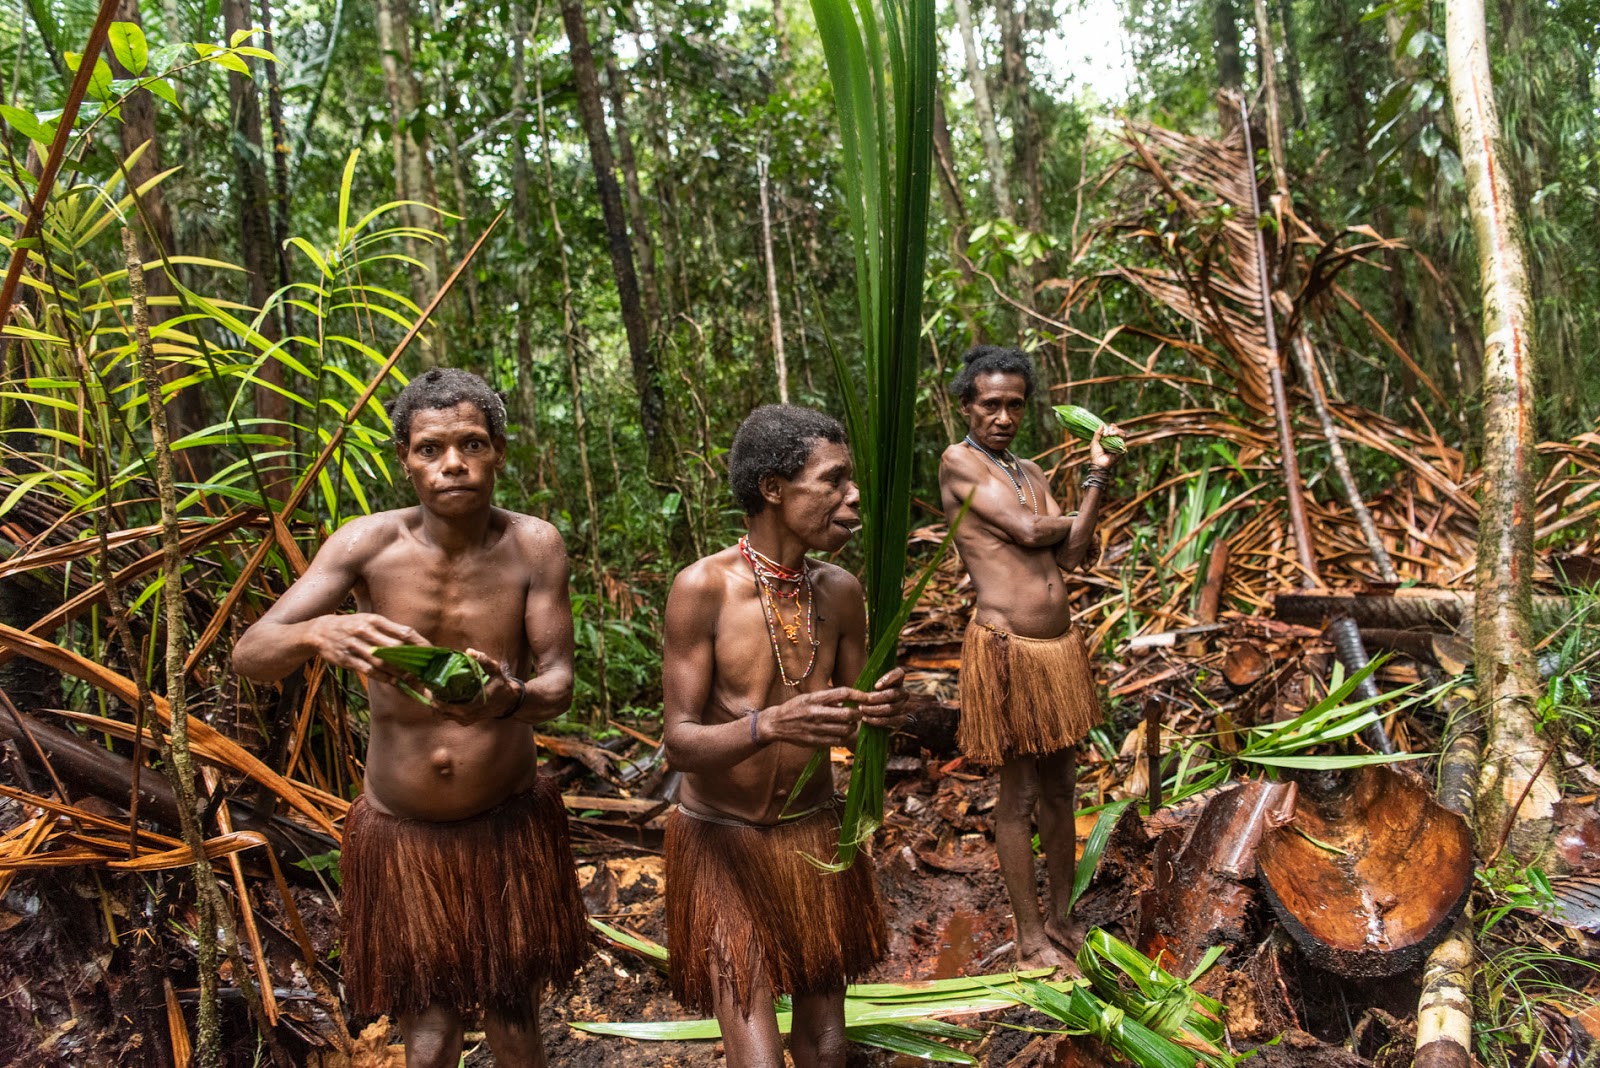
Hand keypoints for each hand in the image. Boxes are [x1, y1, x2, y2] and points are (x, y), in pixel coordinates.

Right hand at [308, 613, 426, 686]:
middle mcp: (365, 631)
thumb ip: (390, 630)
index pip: (404, 632)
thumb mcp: (370, 620)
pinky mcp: (346, 659)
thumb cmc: (352, 626)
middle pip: (395, 648)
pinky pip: (368, 670)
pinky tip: (394, 681)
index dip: (420, 643)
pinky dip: (383, 677)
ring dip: (399, 672)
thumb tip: (414, 641)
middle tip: (425, 672)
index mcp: (375, 620)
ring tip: (413, 680)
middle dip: (412, 662)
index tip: (432, 653)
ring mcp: (355, 646)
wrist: (320, 631)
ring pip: (382, 661)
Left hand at [432, 649, 520, 723]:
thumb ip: (483, 660)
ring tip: (432, 691)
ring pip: (442, 715)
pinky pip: (447, 716)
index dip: (435, 698)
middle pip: (440, 711)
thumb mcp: (495, 670)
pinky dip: (441, 708)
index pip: (447, 706)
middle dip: (431, 700)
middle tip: (428, 686)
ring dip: (435, 704)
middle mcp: (467, 715)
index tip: (429, 686)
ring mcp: (465, 720)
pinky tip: (440, 697)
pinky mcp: (465, 720)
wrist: (509, 701)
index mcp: (474, 705)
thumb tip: (469, 651)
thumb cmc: (500, 684)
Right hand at [756, 686, 869, 747]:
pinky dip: (844, 736)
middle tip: (859, 712)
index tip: (867, 696)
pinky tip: (842, 732)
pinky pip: (837, 740)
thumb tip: (849, 697)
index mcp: (815, 698)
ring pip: (845, 729)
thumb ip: (828, 697)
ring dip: (853, 726)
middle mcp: (816, 713)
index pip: (843, 693)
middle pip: (847, 713)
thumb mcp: (809, 697)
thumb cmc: (795, 708)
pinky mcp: (815, 741)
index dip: (858, 694)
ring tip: (851, 723)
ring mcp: (816, 728)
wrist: (777, 724)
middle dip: (858, 713)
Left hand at [859, 667, 908, 730]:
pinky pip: (892, 720)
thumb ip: (865, 681)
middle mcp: (902, 692)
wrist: (869, 713)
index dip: (889, 679)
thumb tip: (855, 681)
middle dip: (876, 698)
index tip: (876, 686)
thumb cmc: (866, 695)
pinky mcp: (901, 719)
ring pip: (892, 708)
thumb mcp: (865, 685)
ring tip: (862, 709)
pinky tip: (866, 718)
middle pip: (893, 694)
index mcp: (896, 680)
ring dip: (874, 710)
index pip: (899, 674)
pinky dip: (877, 720)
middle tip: (864, 700)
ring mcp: (903, 706)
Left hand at [1088, 423, 1123, 469]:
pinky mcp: (1122, 451)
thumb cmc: (1095, 455)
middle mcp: (1116, 443)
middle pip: (1120, 431)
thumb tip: (1102, 424)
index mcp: (1110, 441)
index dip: (1113, 427)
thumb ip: (1097, 433)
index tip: (1109, 426)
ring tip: (1109, 434)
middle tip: (1106, 433)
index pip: (1115, 431)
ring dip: (1116, 432)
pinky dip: (1118, 437)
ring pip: (1123, 435)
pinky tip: (1111, 438)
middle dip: (1114, 429)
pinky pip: (1123, 442)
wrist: (1098, 464)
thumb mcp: (1094, 442)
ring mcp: (1120, 447)